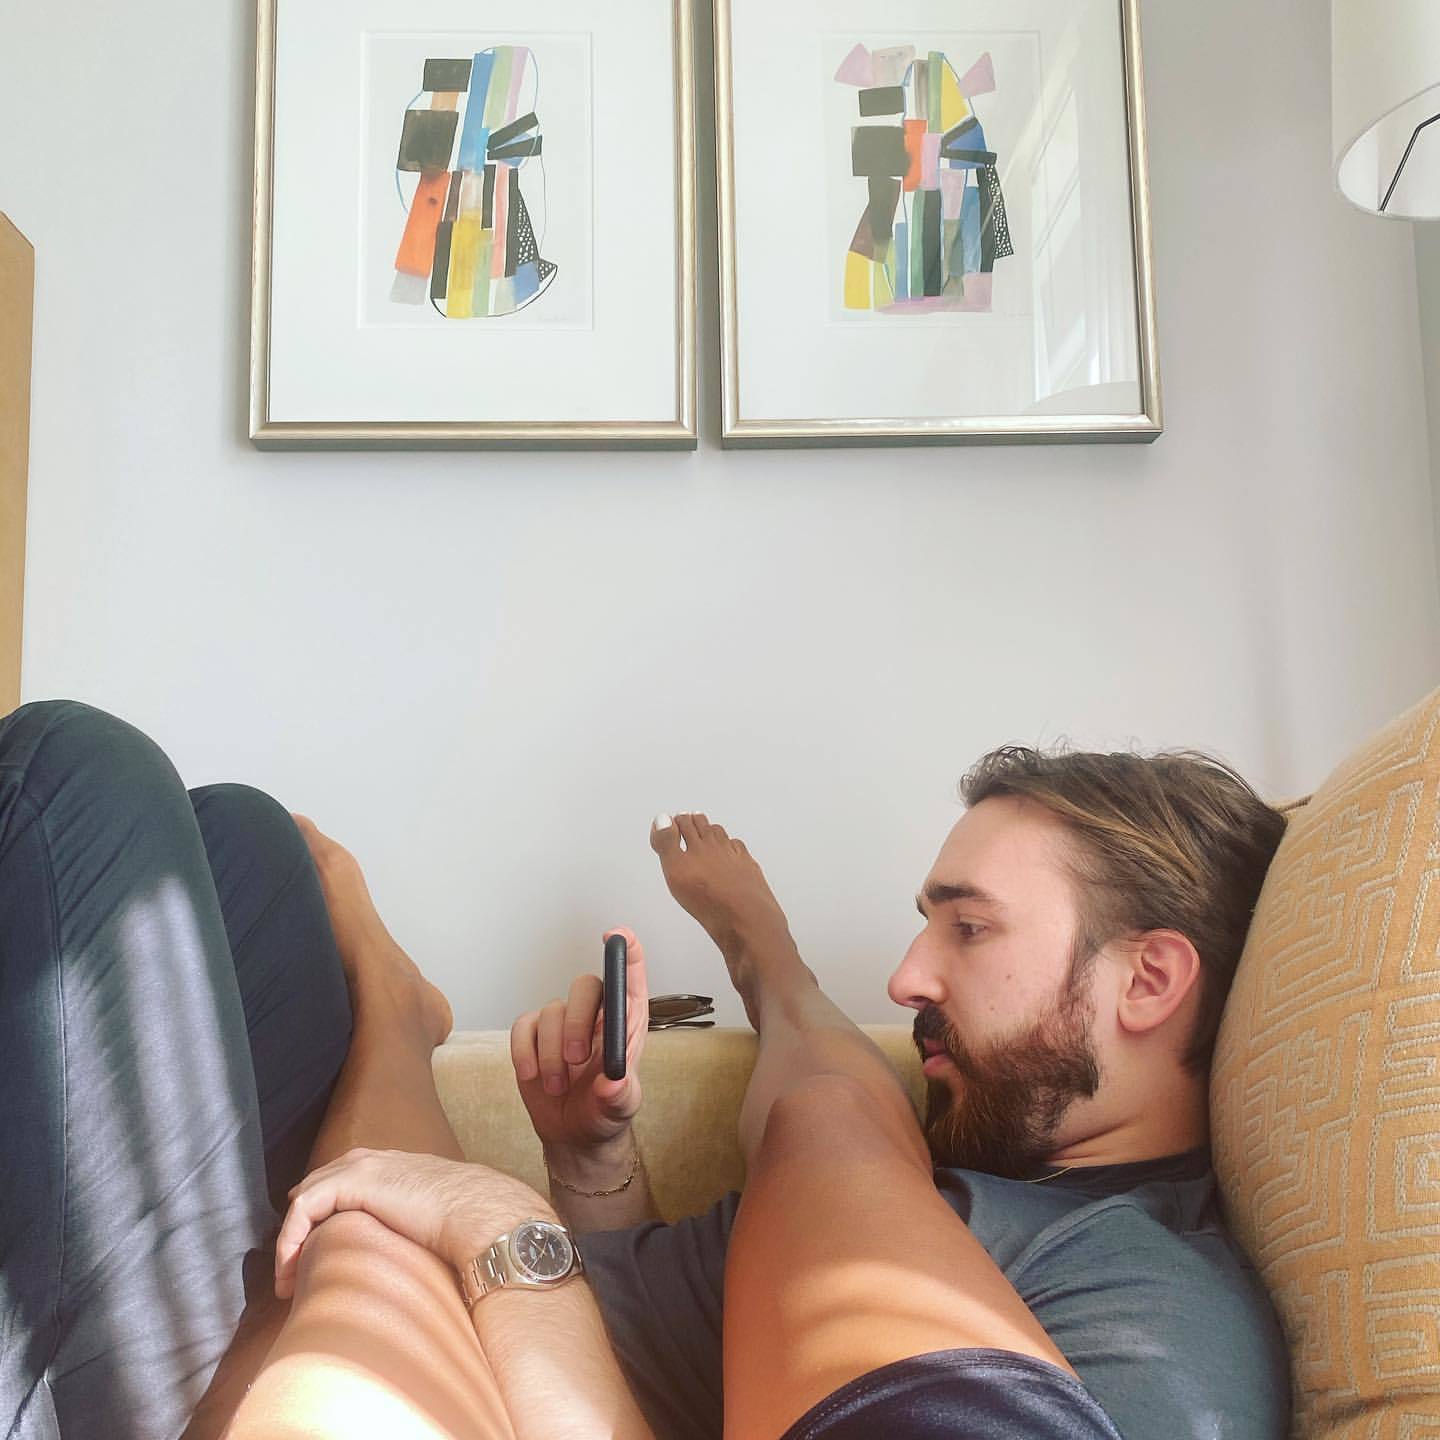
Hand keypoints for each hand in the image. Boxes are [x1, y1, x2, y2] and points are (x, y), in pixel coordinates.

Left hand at [274, 1147, 552, 1297]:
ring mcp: (363, 1166)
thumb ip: (419, 1228)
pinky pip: (305, 1208)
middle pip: (318, 1183)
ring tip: (288, 1279)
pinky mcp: (354, 1181)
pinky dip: (291, 1239)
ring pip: (307, 1196)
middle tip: (293, 1267)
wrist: (480, 1212)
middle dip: (300, 1224)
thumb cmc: (468, 1225)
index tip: (314, 1254)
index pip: (345, 1179)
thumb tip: (420, 1265)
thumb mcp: (436, 1222)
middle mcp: (376, 1159)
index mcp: (396, 1167)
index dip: (323, 1213)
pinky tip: (291, 1270)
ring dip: (292, 1238)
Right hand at [510, 926, 649, 1157]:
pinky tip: (534, 1077)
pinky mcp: (533, 1034)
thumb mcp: (620, 1109)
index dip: (626, 951)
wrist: (573, 1134)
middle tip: (577, 1059)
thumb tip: (612, 1082)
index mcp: (626, 1021)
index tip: (616, 936)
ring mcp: (562, 1021)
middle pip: (586, 986)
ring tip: (558, 1088)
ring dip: (552, 1053)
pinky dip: (525, 1053)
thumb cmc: (605, 1112)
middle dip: (579, 1020)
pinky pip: (523, 1027)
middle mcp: (596, 1013)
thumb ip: (619, 1095)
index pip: (629, 976)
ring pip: (552, 1010)